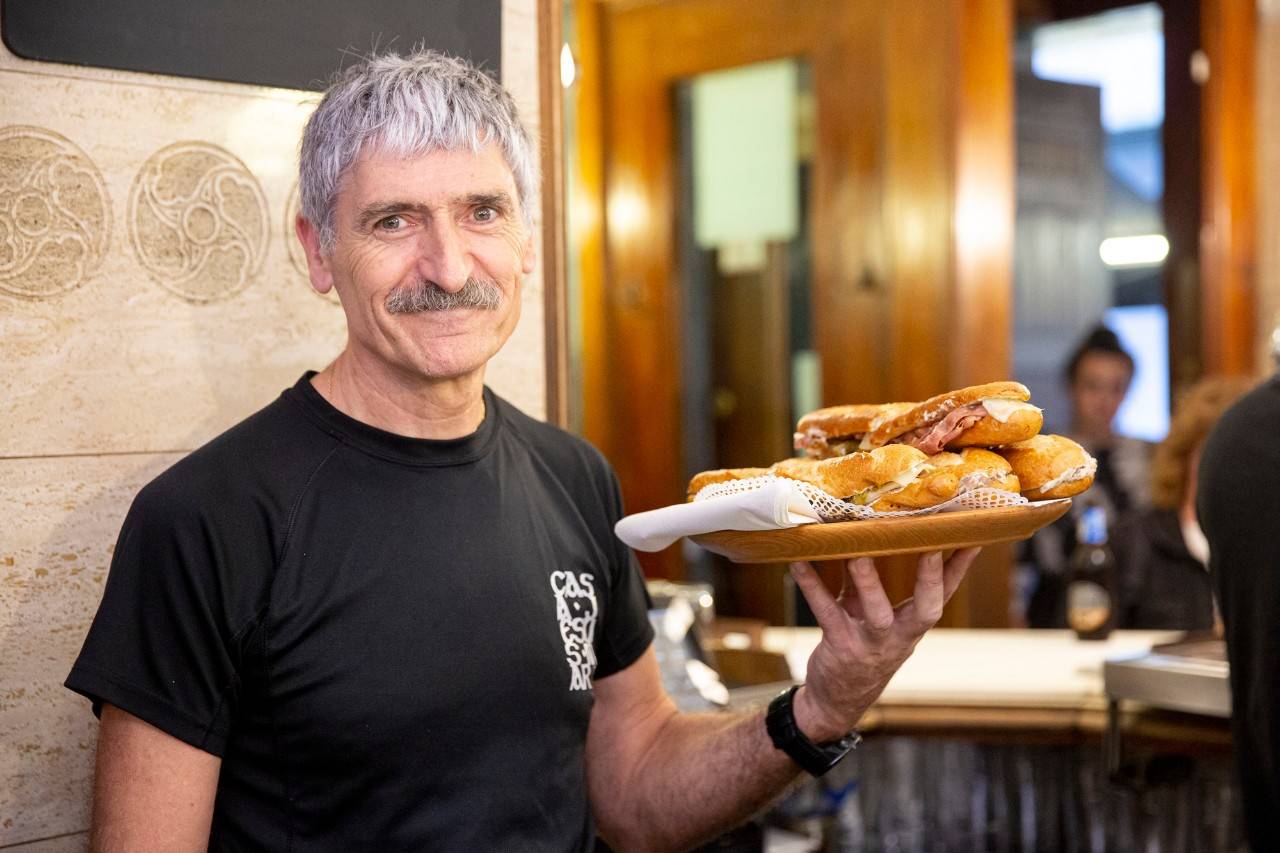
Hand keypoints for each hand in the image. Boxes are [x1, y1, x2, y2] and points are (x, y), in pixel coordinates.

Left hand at [788, 548, 980, 740]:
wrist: (836, 701)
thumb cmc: (858, 647)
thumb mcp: (867, 614)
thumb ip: (864, 579)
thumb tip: (860, 536)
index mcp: (911, 626)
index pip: (942, 595)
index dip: (958, 570)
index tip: (973, 540)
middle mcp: (899, 638)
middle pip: (925, 611)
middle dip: (930, 580)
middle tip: (931, 547)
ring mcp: (872, 645)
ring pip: (878, 615)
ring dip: (869, 582)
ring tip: (858, 553)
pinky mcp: (841, 647)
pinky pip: (827, 613)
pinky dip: (812, 587)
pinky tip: (799, 565)